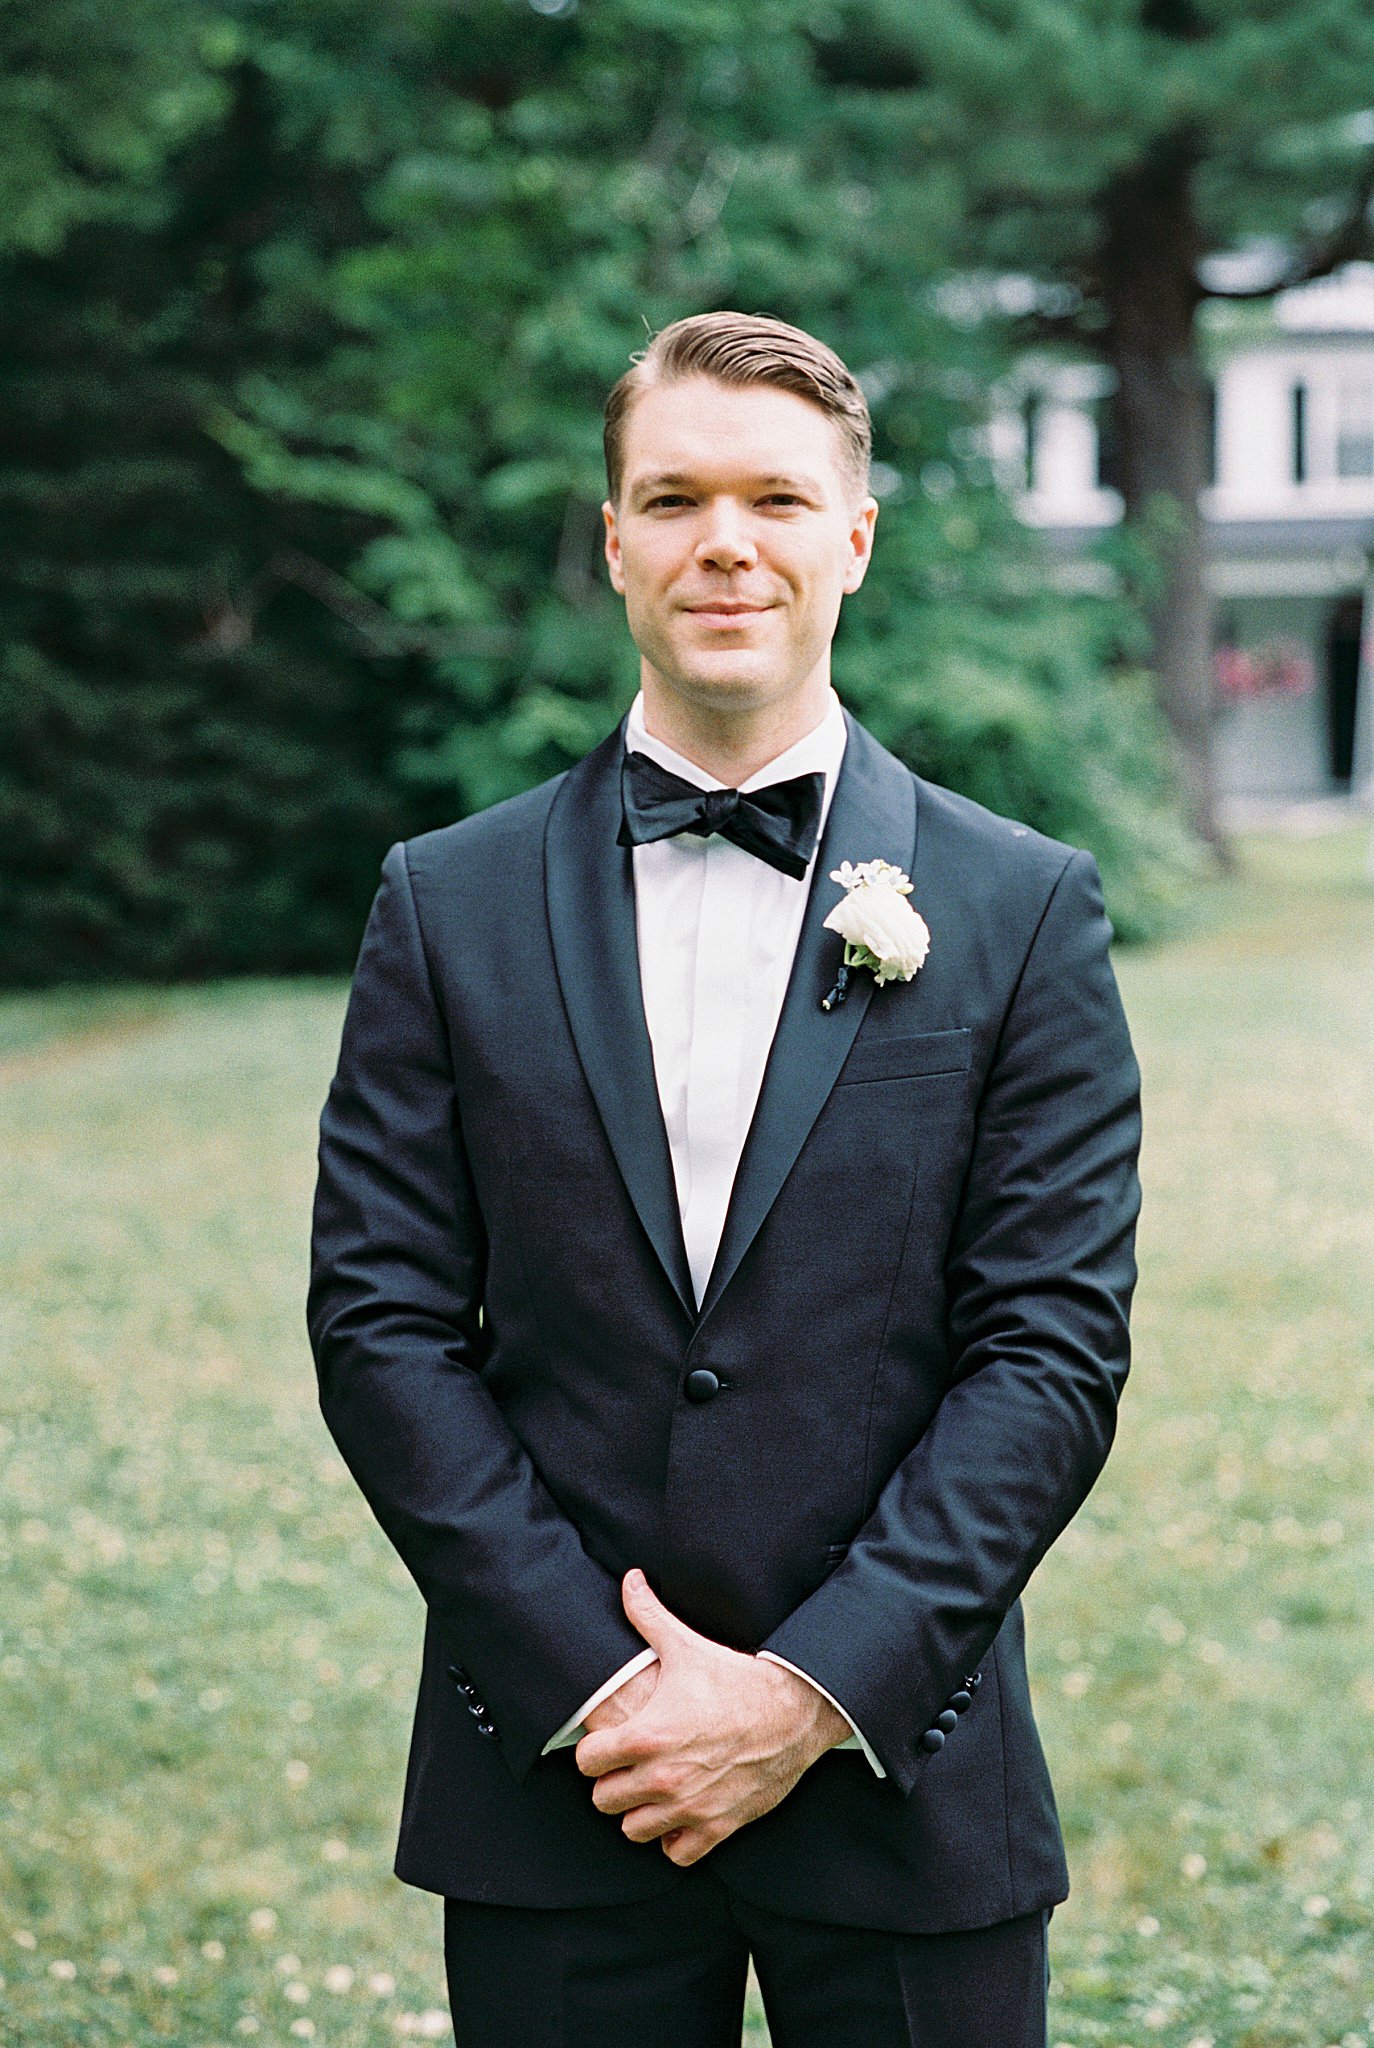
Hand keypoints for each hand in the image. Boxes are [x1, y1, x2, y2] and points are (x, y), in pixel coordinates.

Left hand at [575, 1569, 847, 1867]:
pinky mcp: (717, 1827)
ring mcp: (690, 1807)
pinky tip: (680, 1812)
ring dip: (639, 1811)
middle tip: (629, 1764)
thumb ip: (648, 1615)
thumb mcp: (688, 1645)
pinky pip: (676, 1852)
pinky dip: (673, 1838)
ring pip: (634, 1830)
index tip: (607, 1742)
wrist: (795, 1710)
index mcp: (648, 1736)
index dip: (593, 1750)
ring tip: (651, 1789)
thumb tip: (629, 1580)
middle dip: (613, 1781)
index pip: (586, 1762)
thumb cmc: (737, 1678)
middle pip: (605, 1799)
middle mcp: (664, 1778)